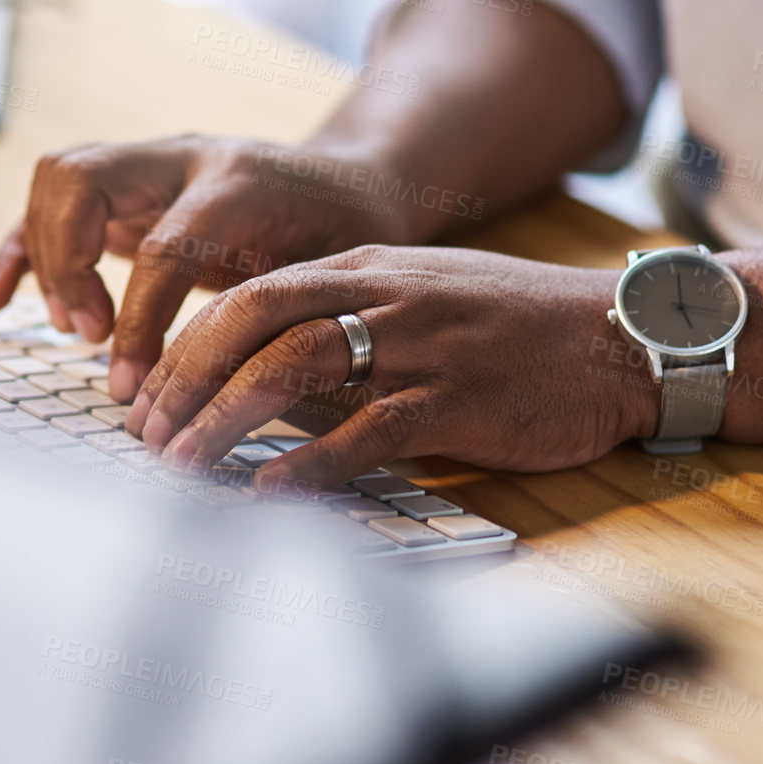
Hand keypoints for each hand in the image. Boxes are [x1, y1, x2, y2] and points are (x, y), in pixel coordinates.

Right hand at [0, 136, 408, 399]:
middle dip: (68, 263)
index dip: (137, 319)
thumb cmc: (351, 237)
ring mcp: (148, 165)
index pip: (162, 245)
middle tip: (88, 335)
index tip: (130, 384)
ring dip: (44, 256)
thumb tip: (241, 391)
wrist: (355, 182)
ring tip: (71, 328)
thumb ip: (283, 315)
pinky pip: (53, 207)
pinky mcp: (126, 189)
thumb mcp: (335, 273)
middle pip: (83, 179)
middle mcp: (182, 157)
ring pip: (59, 179)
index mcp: (238, 181)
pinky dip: (18, 252)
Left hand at [125, 245, 654, 485]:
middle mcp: (383, 295)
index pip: (248, 296)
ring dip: (225, 419)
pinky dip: (309, 464)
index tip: (145, 397)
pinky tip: (269, 494)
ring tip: (179, 466)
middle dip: (185, 379)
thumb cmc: (515, 326)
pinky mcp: (458, 399)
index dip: (186, 346)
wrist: (620, 336)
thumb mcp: (420, 302)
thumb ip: (345, 329)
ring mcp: (420, 344)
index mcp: (366, 268)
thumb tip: (262, 385)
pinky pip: (368, 431)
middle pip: (253, 322)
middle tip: (142, 435)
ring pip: (295, 368)